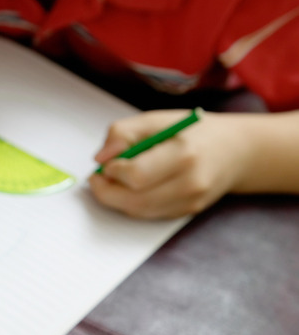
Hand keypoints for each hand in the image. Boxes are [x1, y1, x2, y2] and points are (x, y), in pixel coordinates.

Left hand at [87, 110, 256, 218]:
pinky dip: (133, 203)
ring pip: (138, 211)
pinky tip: (132, 187)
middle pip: (133, 201)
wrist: (237, 151)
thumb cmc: (193, 132)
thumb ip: (124, 133)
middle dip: (106, 191)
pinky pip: (149, 214)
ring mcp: (190, 202)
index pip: (136, 176)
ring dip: (117, 199)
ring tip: (113, 180)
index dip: (113, 172)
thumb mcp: (157, 120)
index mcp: (183, 154)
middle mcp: (190, 183)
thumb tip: (100, 158)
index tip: (106, 163)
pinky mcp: (187, 212)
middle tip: (98, 177)